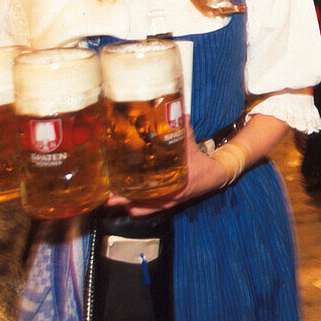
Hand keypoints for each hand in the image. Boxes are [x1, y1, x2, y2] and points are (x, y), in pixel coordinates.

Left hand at [105, 119, 228, 216]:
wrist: (214, 176)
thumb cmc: (201, 162)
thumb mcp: (192, 144)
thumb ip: (183, 128)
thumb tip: (175, 110)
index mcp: (177, 184)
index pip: (152, 191)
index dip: (133, 191)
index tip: (116, 188)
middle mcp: (171, 197)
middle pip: (141, 203)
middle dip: (122, 199)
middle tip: (106, 195)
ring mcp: (168, 203)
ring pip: (143, 209)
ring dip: (126, 205)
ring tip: (108, 200)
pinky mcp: (167, 204)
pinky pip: (149, 210)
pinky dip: (136, 208)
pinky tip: (125, 204)